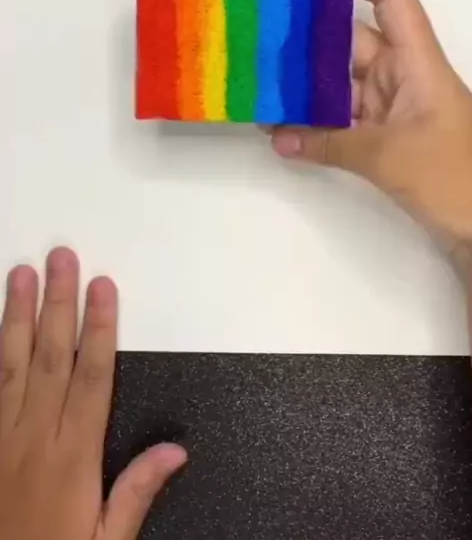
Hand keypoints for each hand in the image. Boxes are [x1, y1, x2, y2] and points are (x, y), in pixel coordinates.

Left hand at [0, 248, 186, 539]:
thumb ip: (137, 491)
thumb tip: (176, 450)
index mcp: (73, 456)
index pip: (91, 377)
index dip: (99, 328)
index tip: (102, 287)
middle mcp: (35, 437)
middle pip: (51, 357)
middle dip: (58, 303)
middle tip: (61, 259)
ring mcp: (3, 436)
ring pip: (13, 363)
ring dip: (18, 315)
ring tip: (21, 274)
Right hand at [270, 0, 471, 242]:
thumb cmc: (456, 178)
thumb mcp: (389, 157)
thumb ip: (328, 144)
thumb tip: (279, 139)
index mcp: (417, 59)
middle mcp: (402, 73)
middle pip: (349, 39)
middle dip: (305, 39)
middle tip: (258, 42)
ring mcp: (392, 104)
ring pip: (340, 81)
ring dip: (303, 87)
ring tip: (259, 90)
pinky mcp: (384, 133)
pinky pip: (341, 116)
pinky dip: (314, 121)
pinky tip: (281, 129)